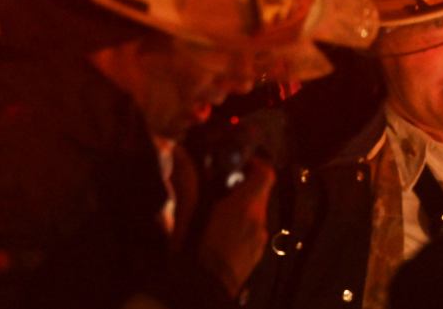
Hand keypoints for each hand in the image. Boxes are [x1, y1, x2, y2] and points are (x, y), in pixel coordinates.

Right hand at [195, 158, 274, 298]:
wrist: (207, 289)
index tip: (239, 163)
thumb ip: (186, 183)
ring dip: (242, 206)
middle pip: (260, 192)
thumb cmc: (195, 251)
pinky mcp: (257, 254)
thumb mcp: (187, 214)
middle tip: (220, 186)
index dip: (255, 163)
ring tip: (218, 210)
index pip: (266, 174)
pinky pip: (254, 229)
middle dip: (243, 185)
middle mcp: (258, 220)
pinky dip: (243, 224)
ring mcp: (260, 238)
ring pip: (257, 211)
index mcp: (243, 207)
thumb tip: (177, 153)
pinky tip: (222, 232)